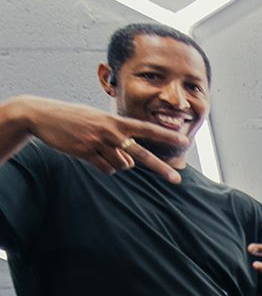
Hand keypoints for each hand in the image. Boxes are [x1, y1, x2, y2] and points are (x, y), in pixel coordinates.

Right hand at [24, 97, 188, 183]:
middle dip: (161, 168)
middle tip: (176, 180)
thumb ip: (117, 137)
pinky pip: (106, 169)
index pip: (147, 129)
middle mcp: (111, 132)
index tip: (185, 141)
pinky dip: (104, 166)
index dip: (166, 136)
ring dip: (117, 162)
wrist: (42, 115)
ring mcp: (99, 143)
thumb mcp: (99, 120)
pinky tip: (91, 154)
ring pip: (122, 165)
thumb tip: (130, 162)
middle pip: (142, 155)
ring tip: (100, 148)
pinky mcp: (86, 153)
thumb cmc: (74, 117)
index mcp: (116, 120)